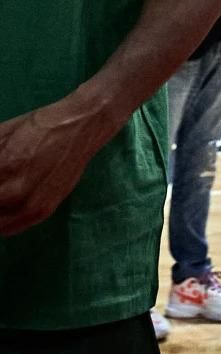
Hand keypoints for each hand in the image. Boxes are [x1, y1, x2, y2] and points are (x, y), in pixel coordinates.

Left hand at [0, 99, 99, 234]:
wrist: (79, 127)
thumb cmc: (37, 125)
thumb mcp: (1, 134)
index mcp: (5, 165)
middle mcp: (16, 191)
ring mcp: (31, 205)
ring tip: (0, 194)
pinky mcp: (42, 212)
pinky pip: (9, 229)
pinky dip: (0, 223)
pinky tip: (0, 210)